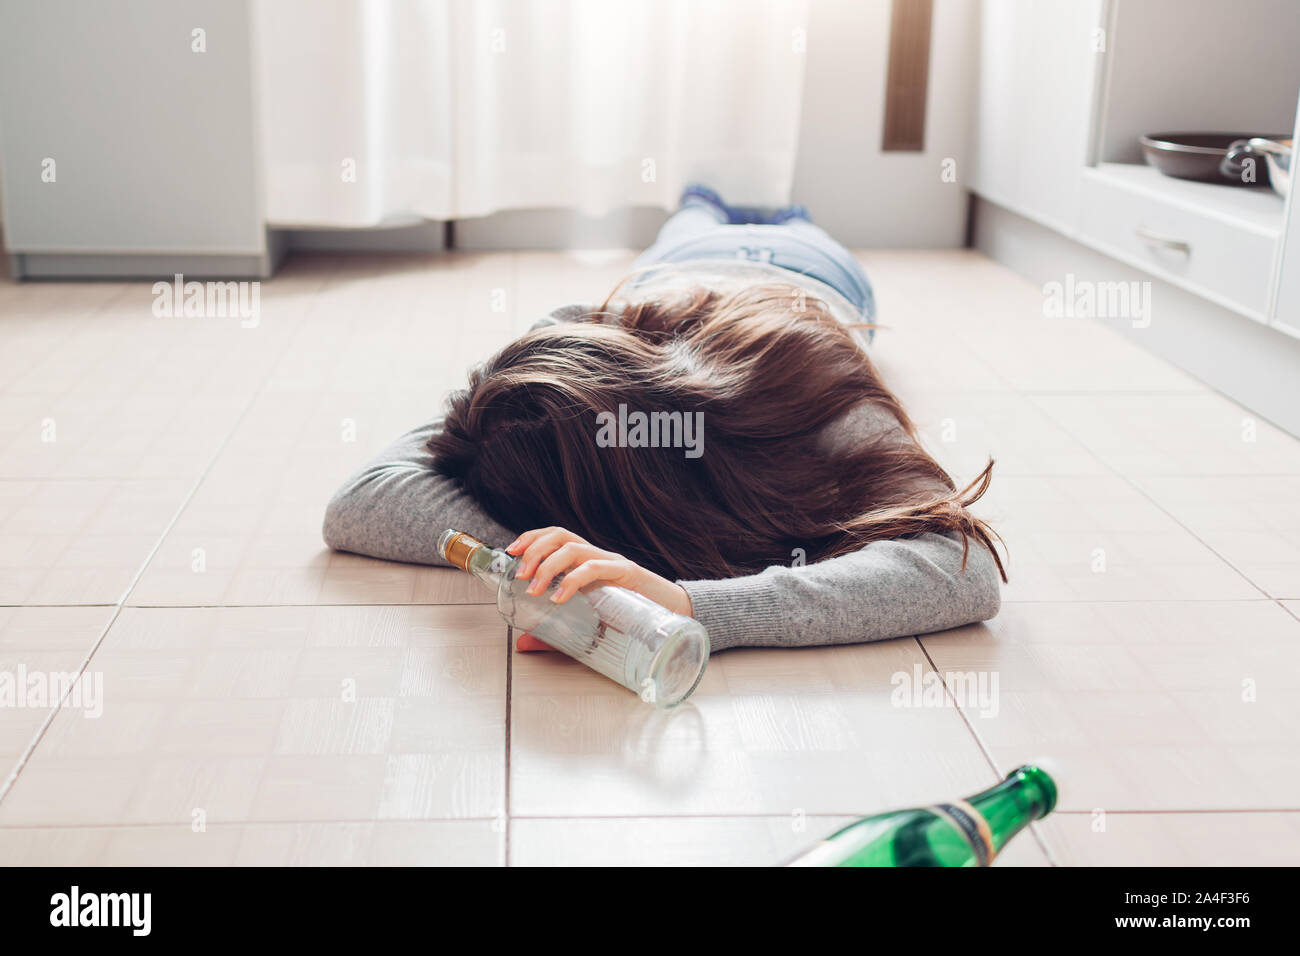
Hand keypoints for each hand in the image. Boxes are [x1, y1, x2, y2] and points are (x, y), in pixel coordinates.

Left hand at [506, 527, 691, 651]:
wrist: (672, 616)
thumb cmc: (628, 617)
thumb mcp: (585, 624)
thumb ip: (553, 633)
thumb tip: (522, 643)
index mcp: (586, 560)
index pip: (555, 535)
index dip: (531, 538)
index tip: (510, 551)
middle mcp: (597, 555)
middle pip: (561, 535)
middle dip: (535, 550)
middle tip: (520, 575)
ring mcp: (612, 562)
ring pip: (574, 548)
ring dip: (548, 566)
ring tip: (535, 589)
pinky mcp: (626, 574)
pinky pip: (596, 568)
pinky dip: (573, 580)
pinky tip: (559, 597)